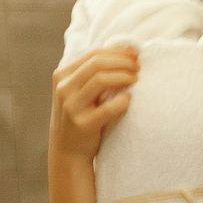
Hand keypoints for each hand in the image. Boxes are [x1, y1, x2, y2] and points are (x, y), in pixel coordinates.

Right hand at [48, 47, 137, 162]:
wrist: (68, 150)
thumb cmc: (82, 116)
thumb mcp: (80, 91)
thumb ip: (95, 74)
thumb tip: (129, 53)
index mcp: (62, 75)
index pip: (93, 55)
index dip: (118, 52)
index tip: (136, 54)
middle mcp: (63, 88)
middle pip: (97, 64)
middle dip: (123, 62)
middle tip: (139, 67)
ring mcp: (71, 106)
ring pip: (100, 80)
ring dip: (123, 77)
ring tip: (137, 80)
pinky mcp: (83, 124)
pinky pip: (107, 108)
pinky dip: (122, 101)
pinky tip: (130, 99)